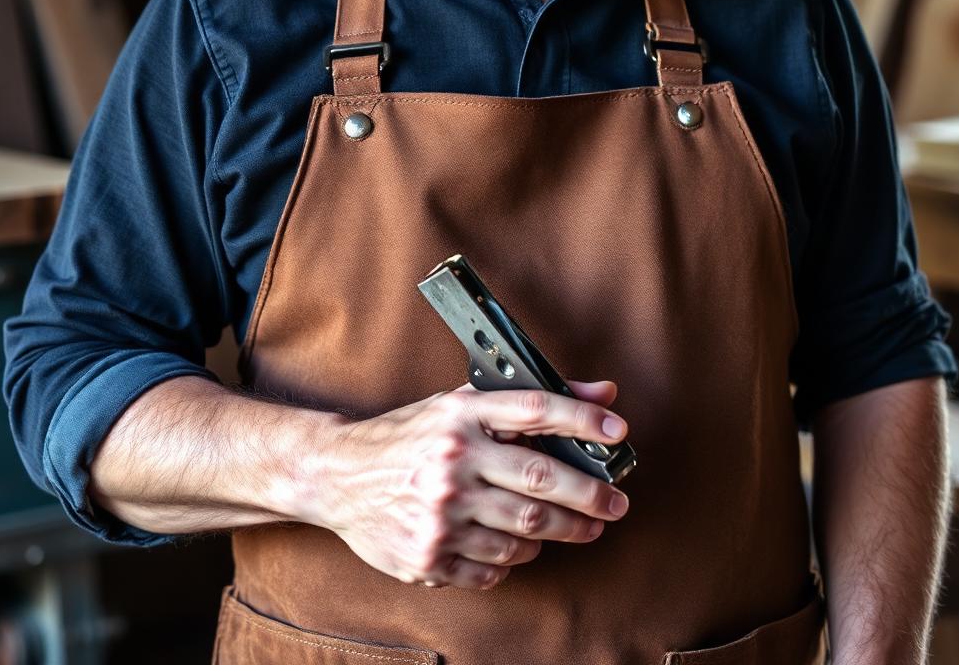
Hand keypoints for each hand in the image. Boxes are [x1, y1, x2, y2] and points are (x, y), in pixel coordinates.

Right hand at [317, 379, 629, 590]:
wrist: (339, 475)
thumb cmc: (408, 436)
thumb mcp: (461, 403)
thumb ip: (530, 400)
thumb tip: (604, 391)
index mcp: (461, 415)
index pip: (536, 409)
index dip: (584, 418)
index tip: (619, 431)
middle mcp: (452, 461)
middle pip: (542, 482)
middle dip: (591, 497)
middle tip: (615, 505)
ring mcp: (440, 513)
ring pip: (525, 532)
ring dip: (557, 533)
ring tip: (572, 527)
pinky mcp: (429, 555)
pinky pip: (494, 567)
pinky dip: (515, 558)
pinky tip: (517, 546)